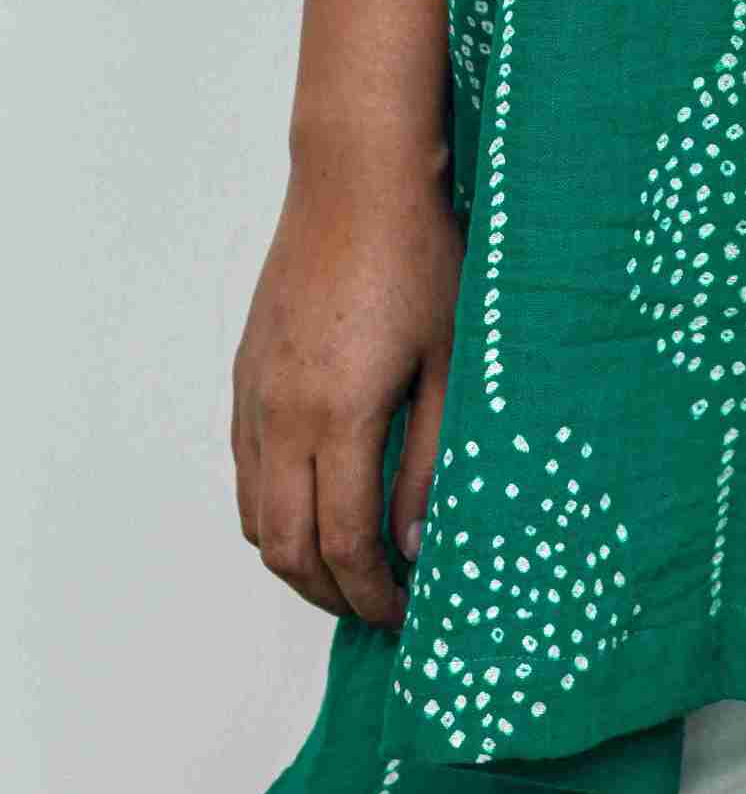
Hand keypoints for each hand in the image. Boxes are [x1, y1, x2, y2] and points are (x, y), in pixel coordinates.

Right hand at [230, 144, 462, 632]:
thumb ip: (431, 463)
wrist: (357, 178)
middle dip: (331, 593)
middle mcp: (281, 415)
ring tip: (351, 568)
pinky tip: (318, 503)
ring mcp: (254, 394)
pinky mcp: (245, 373)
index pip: (343, 545)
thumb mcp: (453, 364)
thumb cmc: (422, 260)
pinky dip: (272, 509)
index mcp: (339, 417)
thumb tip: (415, 547)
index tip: (408, 614)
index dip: (374, 594)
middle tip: (380, 607)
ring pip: (253, 516)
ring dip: (295, 558)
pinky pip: (244, 469)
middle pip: (284, 548)